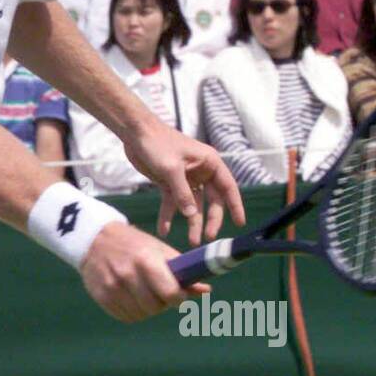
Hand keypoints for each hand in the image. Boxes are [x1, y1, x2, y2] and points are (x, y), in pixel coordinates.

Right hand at [79, 222, 209, 322]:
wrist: (94, 239)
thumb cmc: (134, 244)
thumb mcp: (158, 250)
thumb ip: (182, 271)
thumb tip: (206, 291)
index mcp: (146, 260)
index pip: (171, 293)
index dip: (178, 298)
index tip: (178, 294)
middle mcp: (128, 274)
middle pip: (156, 307)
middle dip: (162, 303)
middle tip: (159, 292)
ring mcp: (113, 287)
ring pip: (141, 315)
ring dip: (147, 309)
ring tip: (143, 293)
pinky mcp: (102, 297)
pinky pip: (126, 317)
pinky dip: (132, 311)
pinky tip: (130, 297)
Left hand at [124, 121, 245, 244]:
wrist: (135, 133)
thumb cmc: (157, 143)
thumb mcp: (171, 169)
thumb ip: (182, 193)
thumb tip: (192, 215)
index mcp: (209, 163)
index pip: (228, 187)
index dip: (235, 205)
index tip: (240, 223)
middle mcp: (200, 172)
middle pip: (211, 200)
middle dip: (210, 219)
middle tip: (208, 238)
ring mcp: (185, 178)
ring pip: (192, 205)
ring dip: (191, 222)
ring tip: (191, 242)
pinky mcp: (168, 183)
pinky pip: (172, 203)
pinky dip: (168, 216)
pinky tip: (164, 230)